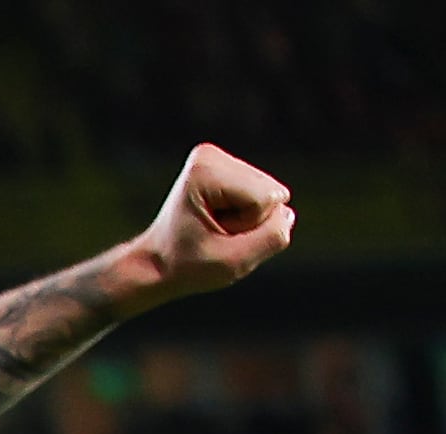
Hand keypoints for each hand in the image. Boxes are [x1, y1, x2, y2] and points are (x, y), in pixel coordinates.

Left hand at [133, 144, 293, 297]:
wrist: (156, 264)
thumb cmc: (188, 266)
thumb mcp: (231, 264)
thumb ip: (271, 238)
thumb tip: (289, 213)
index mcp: (206, 170)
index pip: (264, 200)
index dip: (247, 227)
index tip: (212, 236)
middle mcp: (211, 155)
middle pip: (272, 194)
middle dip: (249, 222)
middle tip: (213, 234)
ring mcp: (220, 159)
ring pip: (272, 195)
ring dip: (248, 220)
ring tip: (213, 228)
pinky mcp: (229, 168)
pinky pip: (266, 196)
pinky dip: (247, 215)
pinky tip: (218, 220)